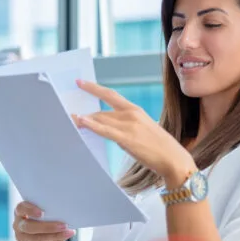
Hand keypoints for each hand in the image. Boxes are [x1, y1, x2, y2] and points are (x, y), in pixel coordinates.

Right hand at [13, 201, 74, 240]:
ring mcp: (21, 237)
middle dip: (48, 227)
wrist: (43, 230)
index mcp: (20, 211)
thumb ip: (47, 208)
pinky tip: (64, 237)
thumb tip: (63, 209)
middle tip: (64, 225)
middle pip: (29, 227)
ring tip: (68, 232)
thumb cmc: (44, 214)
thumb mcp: (44, 209)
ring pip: (37, 238)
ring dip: (55, 235)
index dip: (30, 210)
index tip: (42, 213)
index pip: (21, 208)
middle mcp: (18, 224)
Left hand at [73, 80, 195, 186]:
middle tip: (66, 108)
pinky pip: (104, 129)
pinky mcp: (127, 138)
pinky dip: (91, 125)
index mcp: (135, 110)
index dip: (93, 88)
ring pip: (100, 119)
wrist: (173, 158)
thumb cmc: (158, 148)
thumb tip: (105, 127)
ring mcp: (129, 125)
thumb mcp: (141, 131)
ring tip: (68, 118)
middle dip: (83, 110)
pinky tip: (80, 121)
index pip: (110, 95)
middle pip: (101, 110)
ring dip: (82, 119)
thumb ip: (124, 126)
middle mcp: (131, 114)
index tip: (80, 82)